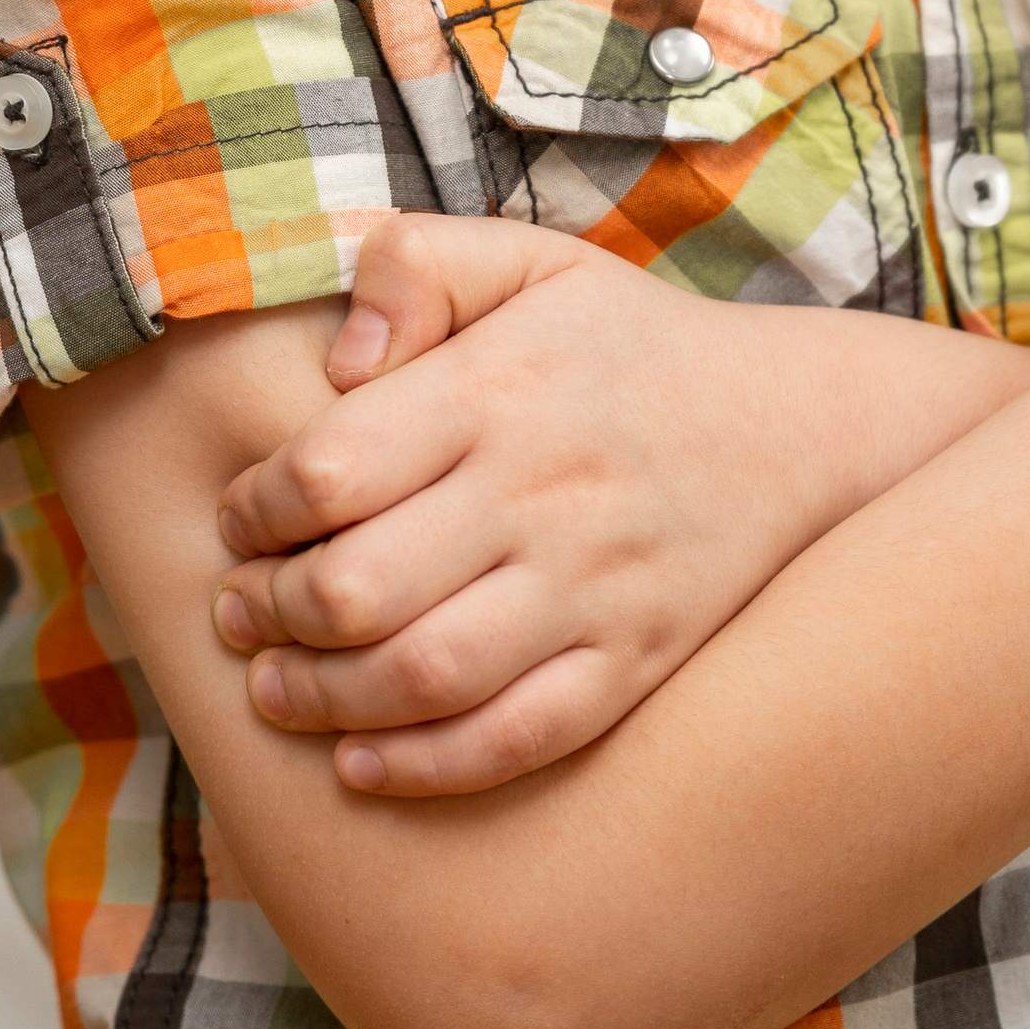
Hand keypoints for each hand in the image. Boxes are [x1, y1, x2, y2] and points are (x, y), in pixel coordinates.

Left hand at [208, 217, 829, 796]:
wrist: (792, 427)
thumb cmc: (627, 344)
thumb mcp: (530, 261)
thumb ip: (417, 265)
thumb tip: (337, 360)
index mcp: (500, 388)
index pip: (329, 471)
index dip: (254, 511)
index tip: (238, 523)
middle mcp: (542, 491)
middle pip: (358, 588)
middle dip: (268, 614)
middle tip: (237, 614)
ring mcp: (593, 588)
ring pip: (423, 677)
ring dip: (321, 699)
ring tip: (275, 688)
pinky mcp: (633, 664)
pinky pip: (513, 739)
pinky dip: (424, 767)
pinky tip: (362, 761)